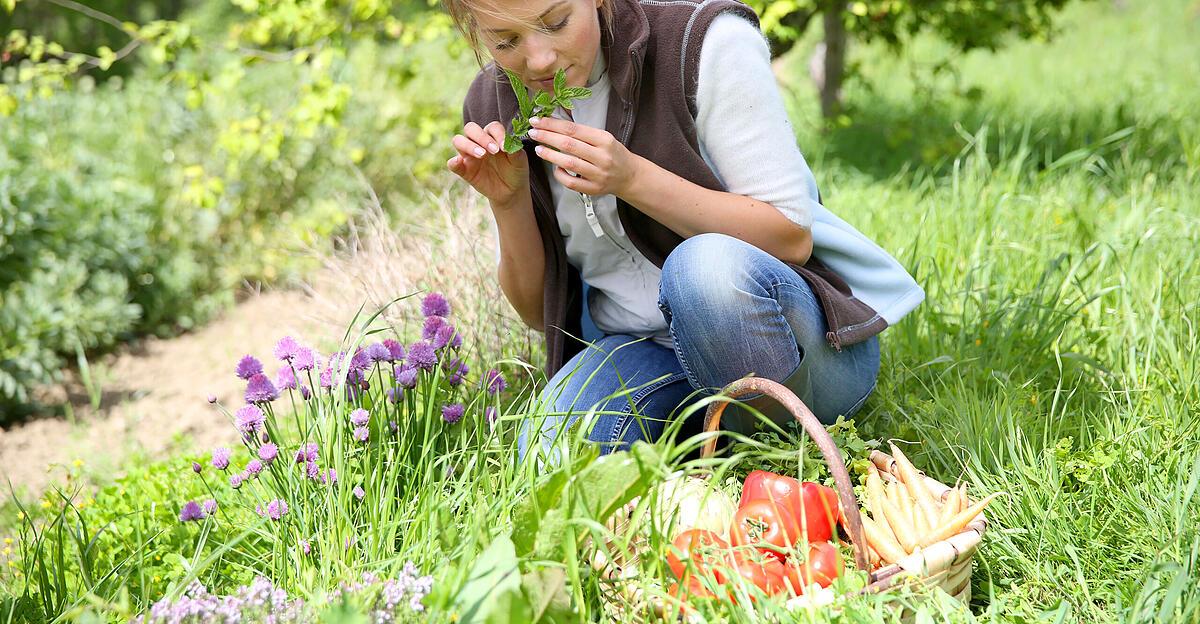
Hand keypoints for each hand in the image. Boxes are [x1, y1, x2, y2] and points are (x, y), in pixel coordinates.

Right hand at [447, 121, 529, 206]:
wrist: (511, 190)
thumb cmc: (515, 170)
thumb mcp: (519, 161)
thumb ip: (515, 150)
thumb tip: (507, 144)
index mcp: (493, 136)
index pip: (491, 127)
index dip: (498, 134)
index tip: (504, 147)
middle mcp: (479, 142)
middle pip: (471, 128)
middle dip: (481, 137)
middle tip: (493, 150)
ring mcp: (469, 155)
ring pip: (458, 141)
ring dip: (468, 145)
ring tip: (482, 155)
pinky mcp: (464, 170)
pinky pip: (452, 163)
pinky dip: (453, 162)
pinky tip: (459, 162)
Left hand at [527, 116, 641, 196]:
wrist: (629, 175)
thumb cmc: (612, 153)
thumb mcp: (602, 138)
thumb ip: (581, 133)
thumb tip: (553, 124)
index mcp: (604, 139)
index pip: (573, 129)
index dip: (552, 124)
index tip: (537, 120)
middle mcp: (602, 156)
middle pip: (568, 144)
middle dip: (547, 137)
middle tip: (533, 132)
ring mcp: (598, 174)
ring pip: (569, 163)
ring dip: (550, 155)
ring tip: (538, 148)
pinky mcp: (593, 189)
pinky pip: (571, 182)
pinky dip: (559, 174)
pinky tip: (554, 167)